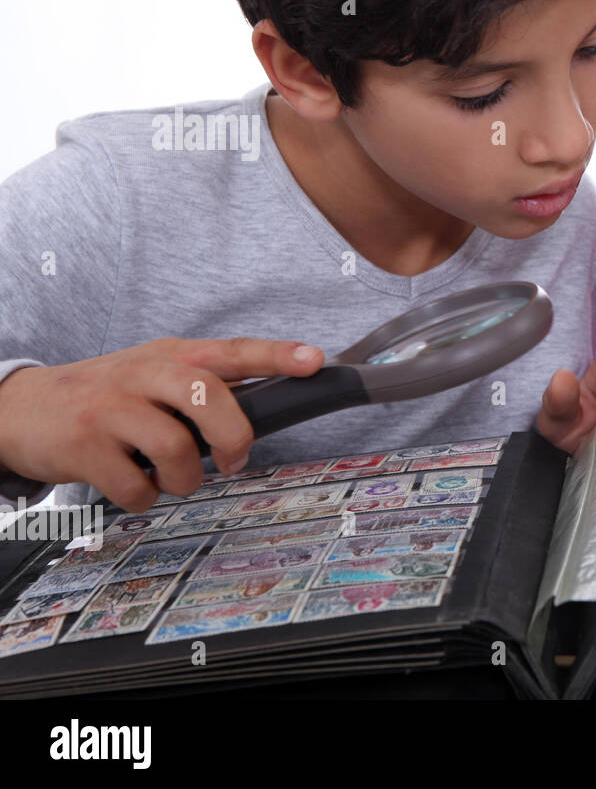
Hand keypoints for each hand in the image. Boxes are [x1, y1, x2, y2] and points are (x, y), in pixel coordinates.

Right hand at [0, 338, 325, 511]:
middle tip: (234, 459)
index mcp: (171, 355)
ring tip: (172, 477)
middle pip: (209, 398)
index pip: (232, 350)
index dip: (276, 355)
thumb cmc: (106, 394)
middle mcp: (143, 374)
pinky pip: (135, 487)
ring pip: (176, 450)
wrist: (19, 408)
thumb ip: (203, 382)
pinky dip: (144, 498)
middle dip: (233, 438)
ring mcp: (111, 409)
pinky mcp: (83, 446)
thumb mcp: (153, 371)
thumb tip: (268, 397)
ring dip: (185, 479)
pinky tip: (135, 485)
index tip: (313, 361)